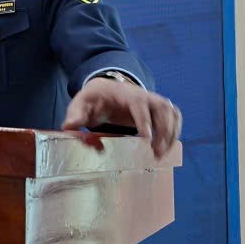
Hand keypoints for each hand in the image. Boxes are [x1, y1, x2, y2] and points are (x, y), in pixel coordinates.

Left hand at [61, 76, 181, 157]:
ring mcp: (153, 100)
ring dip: (171, 132)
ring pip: (171, 112)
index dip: (144, 120)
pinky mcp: (159, 107)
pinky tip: (169, 145)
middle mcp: (143, 94)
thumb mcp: (80, 104)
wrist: (104, 89)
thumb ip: (75, 115)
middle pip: (162, 108)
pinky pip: (174, 115)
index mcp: (124, 94)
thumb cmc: (92, 99)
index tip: (145, 138)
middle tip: (156, 153)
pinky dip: (176, 129)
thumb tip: (69, 127)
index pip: (139, 104)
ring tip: (162, 154)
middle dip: (163, 130)